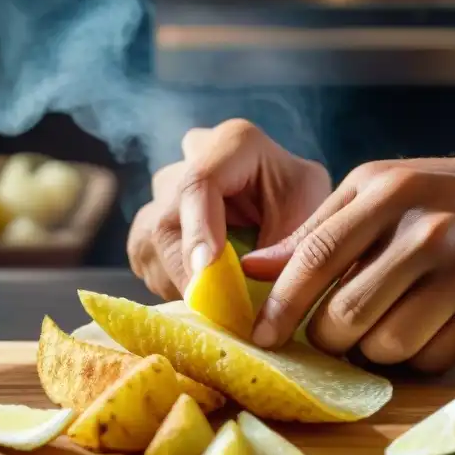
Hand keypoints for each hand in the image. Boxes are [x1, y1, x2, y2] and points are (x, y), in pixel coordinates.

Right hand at [127, 119, 331, 299]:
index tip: (208, 270)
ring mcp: (164, 189)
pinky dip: (172, 283)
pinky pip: (144, 259)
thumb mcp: (310, 216)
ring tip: (221, 297)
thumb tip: (240, 283)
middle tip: (222, 311)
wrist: (288, 204)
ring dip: (180, 281)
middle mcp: (187, 160)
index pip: (199, 183)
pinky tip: (206, 286)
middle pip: (168, 223)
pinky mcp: (149, 220)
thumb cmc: (303, 203)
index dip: (199, 230)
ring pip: (149, 244)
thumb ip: (283, 247)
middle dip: (192, 274)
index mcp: (233, 144)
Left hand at [241, 156, 454, 372]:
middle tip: (331, 332)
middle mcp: (426, 230)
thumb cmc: (438, 195)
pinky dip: (413, 359)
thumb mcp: (374, 190)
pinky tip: (418, 332)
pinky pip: (431, 360)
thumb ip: (314, 230)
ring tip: (378, 328)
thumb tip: (250, 268)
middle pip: (347, 314)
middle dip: (326, 336)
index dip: (282, 304)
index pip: (318, 256)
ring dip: (370, 350)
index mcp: (386, 193)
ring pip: (387, 345)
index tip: (261, 336)